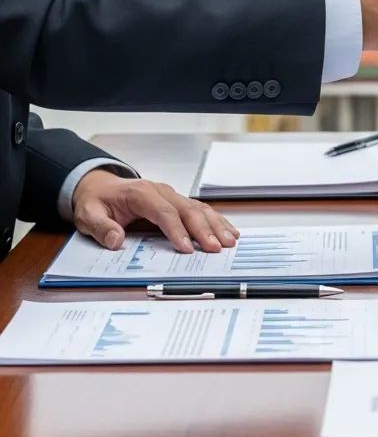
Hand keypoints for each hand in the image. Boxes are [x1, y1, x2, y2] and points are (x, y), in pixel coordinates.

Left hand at [72, 169, 239, 253]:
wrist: (101, 187)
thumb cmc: (97, 201)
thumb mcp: (89, 215)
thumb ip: (101, 227)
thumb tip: (116, 240)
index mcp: (142, 193)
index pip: (164, 212)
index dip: (177, 230)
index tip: (186, 248)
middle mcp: (162, 192)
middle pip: (188, 210)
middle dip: (204, 230)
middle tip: (216, 248)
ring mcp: (173, 196)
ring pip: (200, 208)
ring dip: (216, 225)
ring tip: (229, 241)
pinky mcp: (178, 202)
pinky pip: (201, 210)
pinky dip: (217, 221)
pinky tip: (229, 231)